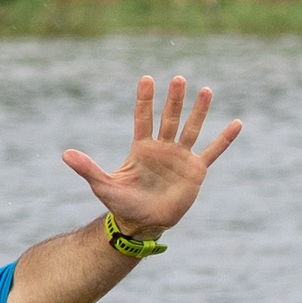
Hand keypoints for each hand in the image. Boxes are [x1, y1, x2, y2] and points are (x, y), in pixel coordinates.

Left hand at [62, 75, 241, 238]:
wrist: (142, 223)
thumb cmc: (121, 204)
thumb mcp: (102, 185)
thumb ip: (87, 168)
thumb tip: (65, 154)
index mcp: (141, 149)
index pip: (143, 118)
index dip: (145, 99)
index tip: (147, 79)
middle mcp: (162, 149)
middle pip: (169, 118)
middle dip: (174, 99)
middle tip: (178, 79)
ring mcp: (180, 158)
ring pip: (191, 129)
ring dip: (199, 111)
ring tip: (205, 90)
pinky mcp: (195, 171)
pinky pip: (212, 152)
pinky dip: (224, 139)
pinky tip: (236, 124)